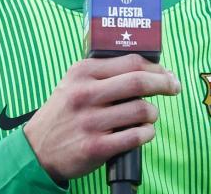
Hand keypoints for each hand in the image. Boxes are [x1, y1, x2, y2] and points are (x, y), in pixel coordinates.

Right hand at [23, 54, 180, 182]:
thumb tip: (147, 68)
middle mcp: (85, 94)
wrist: (37, 149)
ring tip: (148, 116)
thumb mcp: (74, 82)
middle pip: (139, 82)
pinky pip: (136, 136)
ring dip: (153, 114)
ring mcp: (90, 121)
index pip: (131, 62)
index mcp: (82, 72)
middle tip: (174, 88)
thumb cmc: (63, 113)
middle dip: (165, 84)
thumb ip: (103, 72)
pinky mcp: (95, 147)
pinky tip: (144, 132)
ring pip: (141, 110)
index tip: (167, 74)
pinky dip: (147, 133)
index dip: (156, 68)